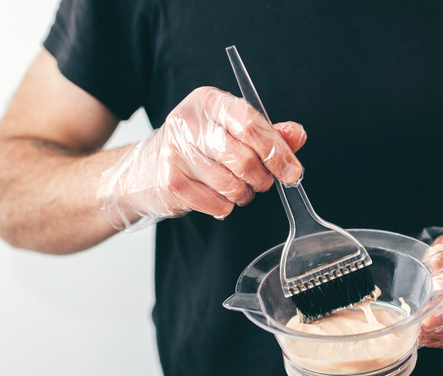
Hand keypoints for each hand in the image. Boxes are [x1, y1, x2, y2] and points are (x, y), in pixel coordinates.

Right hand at [97, 86, 306, 229]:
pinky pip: (218, 204)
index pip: (250, 124)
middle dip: (262, 178)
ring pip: (233, 185)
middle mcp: (188, 122)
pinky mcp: (170, 183)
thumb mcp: (231, 130)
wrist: (145, 169)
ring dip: (244, 194)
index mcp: (209, 101)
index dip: (278, 151)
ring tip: (236, 187)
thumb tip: (297, 134)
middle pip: (244, 158)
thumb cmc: (198, 147)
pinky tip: (216, 196)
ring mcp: (175, 153)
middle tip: (262, 181)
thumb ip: (268, 132)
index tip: (293, 171)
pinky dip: (225, 206)